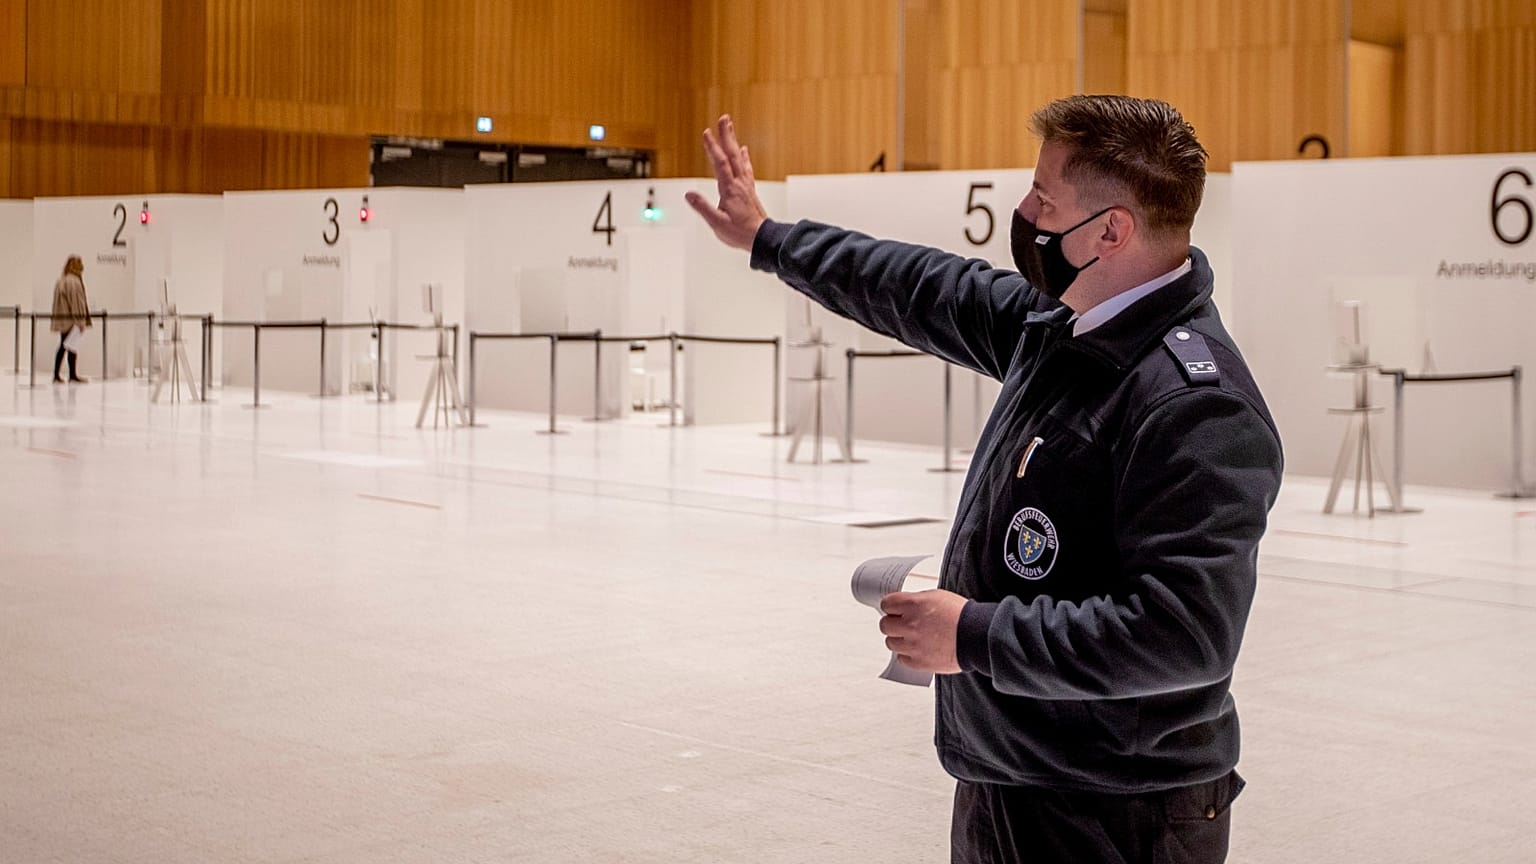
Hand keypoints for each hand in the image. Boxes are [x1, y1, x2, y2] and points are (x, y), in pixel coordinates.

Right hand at [685, 115, 768, 250]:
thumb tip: (689, 194)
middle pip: (732, 154)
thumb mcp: (717, 223)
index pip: (720, 164)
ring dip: (734, 141)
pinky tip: (743, 151)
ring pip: (739, 158)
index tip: (707, 133)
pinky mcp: (749, 189)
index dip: (713, 147)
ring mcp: (746, 185)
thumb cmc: (740, 232)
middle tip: (724, 119)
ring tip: (730, 128)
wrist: (762, 238)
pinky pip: (746, 168)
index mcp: (730, 189)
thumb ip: (702, 207)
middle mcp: (739, 183)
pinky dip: (744, 157)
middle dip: (726, 135)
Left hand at [879, 590, 966, 673]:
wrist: (977, 637)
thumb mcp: (938, 596)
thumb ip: (917, 601)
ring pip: (890, 643)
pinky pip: (901, 658)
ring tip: (912, 638)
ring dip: (899, 640)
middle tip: (901, 624)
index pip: (887, 604)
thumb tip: (905, 606)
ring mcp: (912, 645)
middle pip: (885, 625)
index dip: (891, 607)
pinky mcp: (918, 662)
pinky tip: (918, 650)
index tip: (893, 610)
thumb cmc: (963, 616)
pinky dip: (907, 655)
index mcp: (913, 604)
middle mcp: (909, 624)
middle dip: (892, 623)